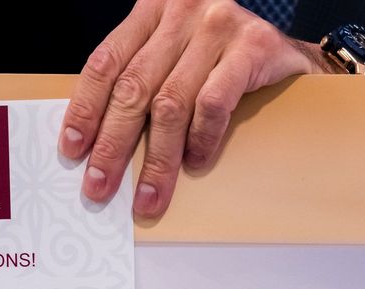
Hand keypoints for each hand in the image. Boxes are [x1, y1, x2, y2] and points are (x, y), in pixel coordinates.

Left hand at [59, 0, 336, 217]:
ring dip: (158, 158)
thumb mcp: (176, 58)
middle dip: (113, 144)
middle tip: (100, 186)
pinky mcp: (253, 46)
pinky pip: (214, 102)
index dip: (85, 108)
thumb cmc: (224, 64)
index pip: (105, 62)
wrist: (292, 58)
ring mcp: (218, 25)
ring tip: (149, 195)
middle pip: (134, 87)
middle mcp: (181, 10)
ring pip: (171, 102)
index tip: (72, 149)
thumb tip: (99, 144)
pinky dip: (201, 139)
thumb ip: (143, 79)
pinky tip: (196, 163)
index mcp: (152, 10)